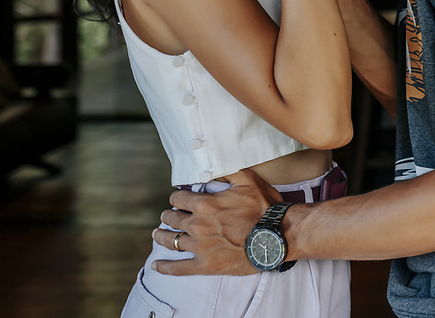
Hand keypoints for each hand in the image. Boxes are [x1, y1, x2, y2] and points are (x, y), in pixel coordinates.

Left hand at [151, 169, 280, 275]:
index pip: (179, 198)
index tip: (177, 198)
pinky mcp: (205, 265)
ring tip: (157, 234)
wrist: (278, 236)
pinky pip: (178, 268)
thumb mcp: (248, 180)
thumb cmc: (265, 207)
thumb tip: (214, 164)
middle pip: (172, 219)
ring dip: (162, 236)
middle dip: (168, 215)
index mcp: (205, 205)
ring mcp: (200, 247)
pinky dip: (164, 267)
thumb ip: (228, 171)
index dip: (177, 197)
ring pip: (171, 241)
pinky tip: (156, 265)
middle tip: (168, 216)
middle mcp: (197, 225)